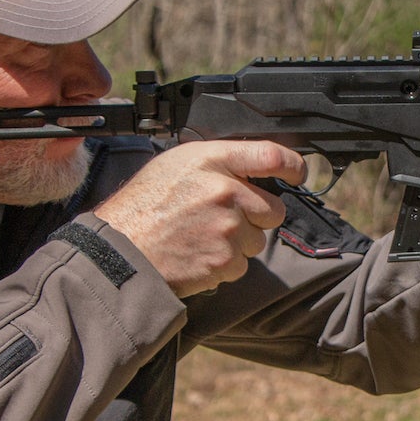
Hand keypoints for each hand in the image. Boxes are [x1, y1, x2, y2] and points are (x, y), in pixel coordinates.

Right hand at [92, 141, 306, 296]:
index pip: (270, 155)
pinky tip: (198, 254)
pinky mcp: (225, 260)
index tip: (297, 172)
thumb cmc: (143, 207)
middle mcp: (225, 191)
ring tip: (202, 237)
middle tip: (224, 218)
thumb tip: (251, 169)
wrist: (122, 251)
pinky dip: (225, 264)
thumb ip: (216, 164)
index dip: (293, 165)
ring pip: (258, 240)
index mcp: (211, 161)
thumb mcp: (176, 165)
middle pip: (273, 208)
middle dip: (257, 216)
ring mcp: (227, 228)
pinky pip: (242, 265)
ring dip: (239, 243)